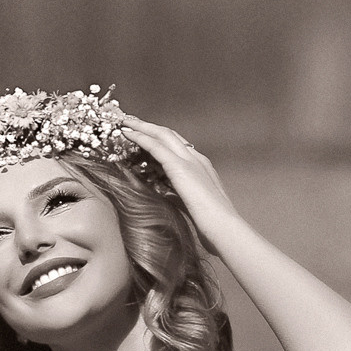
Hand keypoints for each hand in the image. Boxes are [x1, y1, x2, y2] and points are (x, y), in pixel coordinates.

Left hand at [118, 115, 238, 236]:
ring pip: (162, 134)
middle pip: (169, 134)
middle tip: (131, 121)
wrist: (224, 228)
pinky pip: (155, 146)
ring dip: (142, 127)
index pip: (178, 146)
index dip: (160, 139)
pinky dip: (140, 137)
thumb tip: (167, 195)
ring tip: (125, 122)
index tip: (146, 136)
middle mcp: (197, 159)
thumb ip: (180, 196)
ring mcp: (189, 161)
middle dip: (149, 127)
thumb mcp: (192, 206)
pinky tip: (127, 134)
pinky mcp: (180, 167)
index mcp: (202, 167)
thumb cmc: (212, 225)